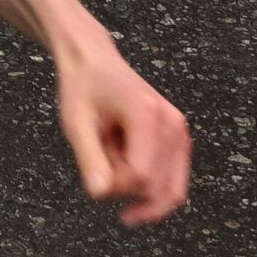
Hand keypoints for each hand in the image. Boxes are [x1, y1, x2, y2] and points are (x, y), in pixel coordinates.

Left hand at [52, 34, 190, 224]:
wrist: (95, 63)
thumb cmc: (84, 87)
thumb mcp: (76, 122)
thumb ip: (89, 158)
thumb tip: (100, 193)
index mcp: (147, 113)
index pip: (140, 175)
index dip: (113, 186)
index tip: (94, 172)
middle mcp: (172, 124)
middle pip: (157, 187)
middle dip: (126, 189)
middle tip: (102, 161)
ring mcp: (180, 133)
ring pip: (170, 190)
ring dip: (138, 188)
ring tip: (115, 158)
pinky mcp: (180, 141)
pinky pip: (173, 182)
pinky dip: (150, 185)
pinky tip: (126, 164)